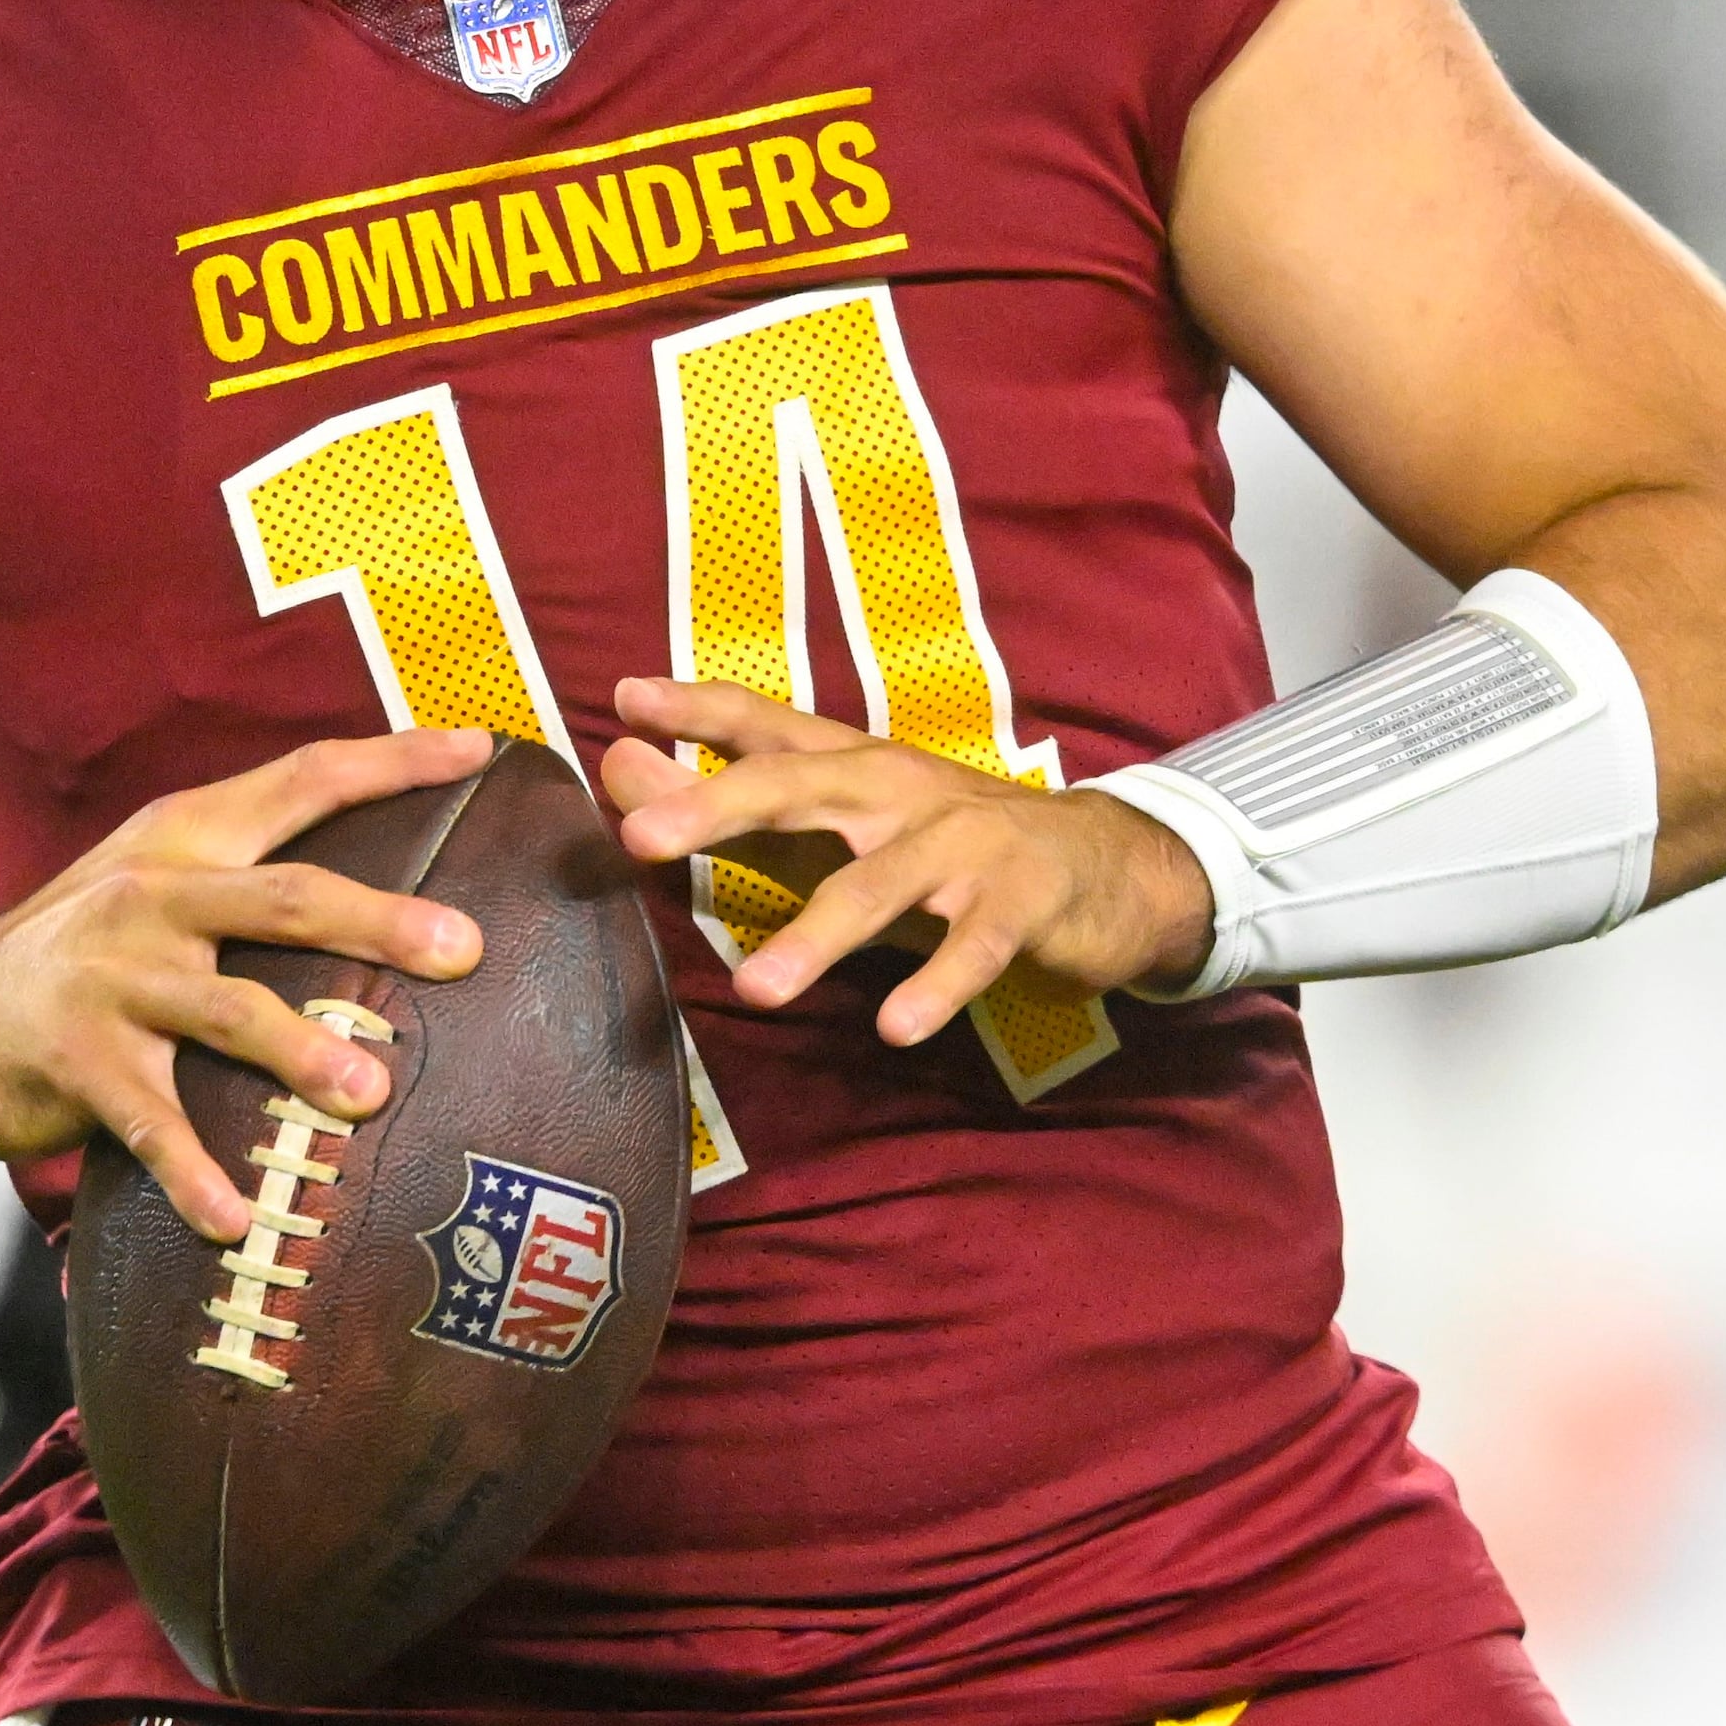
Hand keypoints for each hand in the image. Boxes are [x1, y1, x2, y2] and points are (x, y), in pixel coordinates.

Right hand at [0, 730, 492, 1241]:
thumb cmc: (87, 955)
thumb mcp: (160, 884)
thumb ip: (256, 877)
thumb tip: (399, 896)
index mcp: (187, 837)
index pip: (303, 781)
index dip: (392, 761)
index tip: (480, 750)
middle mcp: (154, 894)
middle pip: (287, 898)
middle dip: (380, 922)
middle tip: (466, 949)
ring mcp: (113, 979)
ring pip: (229, 1010)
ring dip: (303, 1050)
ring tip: (370, 1092)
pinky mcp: (74, 1063)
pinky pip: (151, 1123)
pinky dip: (196, 1174)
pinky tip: (239, 1220)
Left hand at [597, 680, 1213, 1044]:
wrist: (1109, 866)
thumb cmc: (946, 843)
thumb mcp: (839, 821)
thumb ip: (728, 801)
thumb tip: (616, 767)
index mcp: (852, 765)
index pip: (765, 724)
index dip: (696, 708)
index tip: (625, 699)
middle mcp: (898, 791)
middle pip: (800, 786)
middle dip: (720, 807)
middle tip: (643, 838)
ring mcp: (963, 845)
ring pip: (880, 884)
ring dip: (817, 936)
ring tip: (756, 989)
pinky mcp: (1021, 904)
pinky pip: (973, 947)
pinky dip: (936, 984)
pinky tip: (897, 1025)